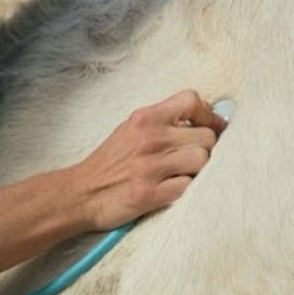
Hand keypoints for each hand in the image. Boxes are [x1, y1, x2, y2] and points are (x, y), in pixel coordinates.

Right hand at [68, 90, 227, 231]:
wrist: (80, 193)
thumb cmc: (109, 162)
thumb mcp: (131, 129)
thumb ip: (163, 120)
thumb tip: (204, 115)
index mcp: (144, 118)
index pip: (192, 100)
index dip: (209, 115)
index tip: (212, 127)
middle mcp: (149, 138)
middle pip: (206, 136)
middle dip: (206, 149)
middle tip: (192, 159)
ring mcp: (150, 166)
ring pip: (202, 161)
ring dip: (198, 170)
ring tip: (183, 174)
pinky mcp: (149, 194)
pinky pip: (189, 187)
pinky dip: (187, 190)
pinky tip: (173, 189)